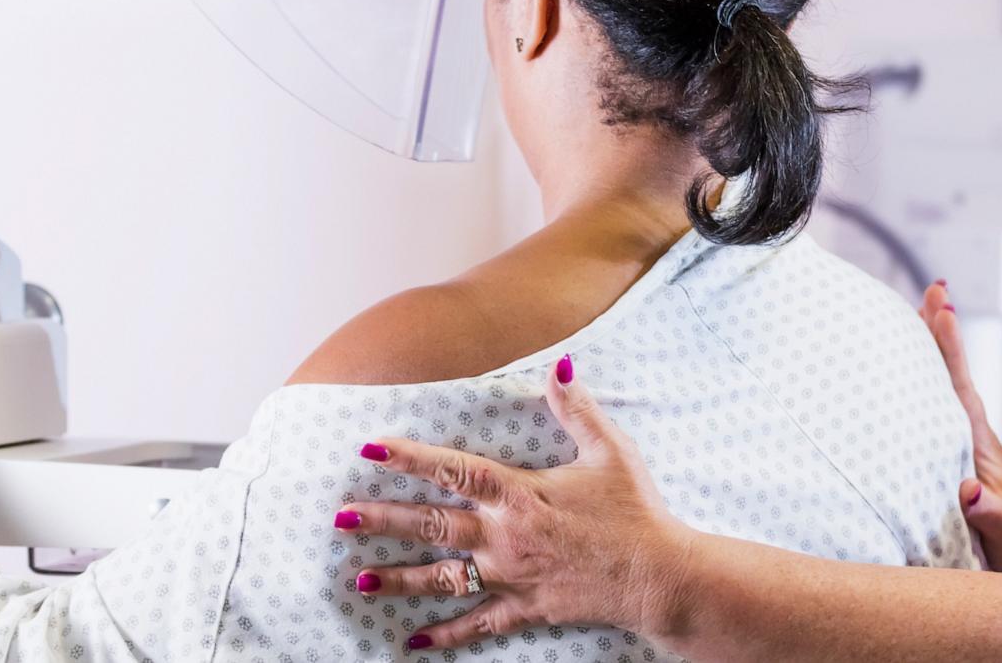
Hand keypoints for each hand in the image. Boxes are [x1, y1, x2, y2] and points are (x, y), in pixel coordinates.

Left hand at [339, 360, 694, 649]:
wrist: (661, 577)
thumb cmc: (637, 510)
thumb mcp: (609, 451)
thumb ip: (576, 409)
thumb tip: (560, 365)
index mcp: (520, 493)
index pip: (453, 471)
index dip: (410, 458)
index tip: (369, 448)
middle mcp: (506, 535)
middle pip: (432, 525)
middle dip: (383, 520)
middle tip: (341, 518)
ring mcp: (512, 575)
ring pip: (443, 577)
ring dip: (399, 578)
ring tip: (360, 578)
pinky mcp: (526, 607)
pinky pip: (477, 623)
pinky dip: (445, 633)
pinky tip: (412, 639)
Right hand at [919, 283, 1001, 594]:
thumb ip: (990, 511)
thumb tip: (971, 491)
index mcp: (979, 443)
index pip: (961, 386)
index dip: (950, 348)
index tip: (944, 309)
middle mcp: (966, 436)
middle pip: (948, 374)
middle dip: (939, 332)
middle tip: (934, 289)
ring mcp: (954, 444)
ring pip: (934, 388)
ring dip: (924, 351)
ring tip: (909, 313)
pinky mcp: (941, 457)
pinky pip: (921, 411)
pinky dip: (909, 385)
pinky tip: (891, 375)